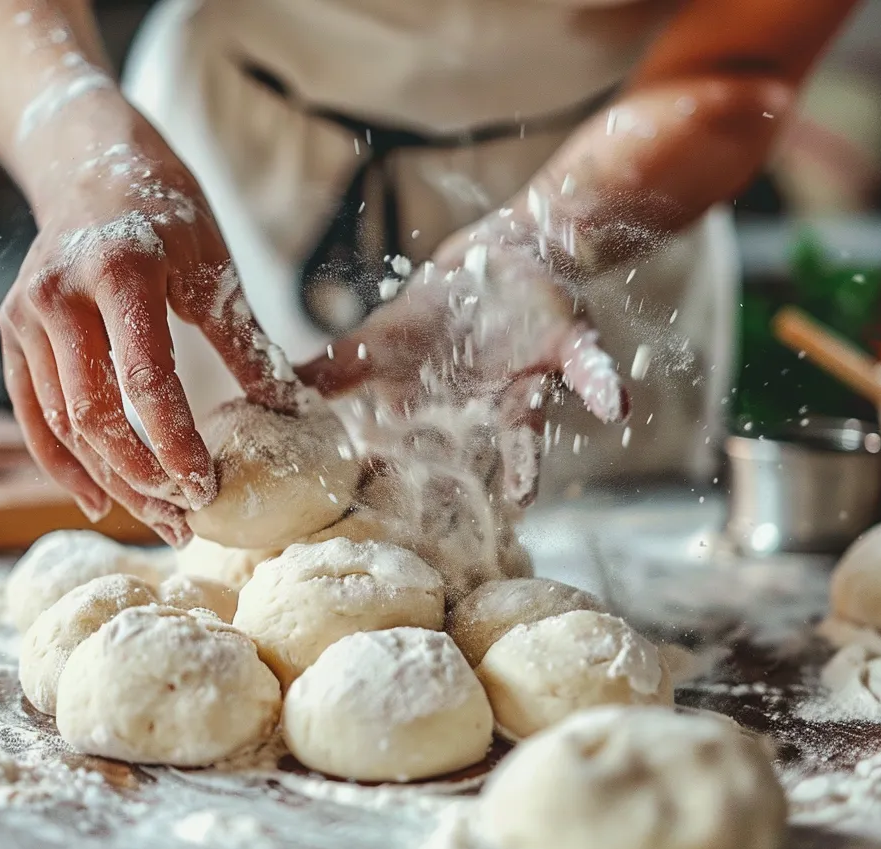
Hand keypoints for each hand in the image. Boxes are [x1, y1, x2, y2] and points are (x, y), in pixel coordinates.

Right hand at [0, 118, 299, 544]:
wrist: (92, 163)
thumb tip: (288, 408)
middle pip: (95, 415)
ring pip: (63, 424)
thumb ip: (245, 342)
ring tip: (158, 518)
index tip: (207, 488)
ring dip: (111, 480)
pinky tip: (98, 499)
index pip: (145, 382)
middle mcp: (59, 295)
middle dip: (144, 478)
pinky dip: (63, 462)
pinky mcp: (12, 332)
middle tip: (186, 519)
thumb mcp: (213, 268)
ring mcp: (25, 315)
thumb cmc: (165, 213)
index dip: (176, 445)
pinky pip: (32, 413)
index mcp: (118, 271)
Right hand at [297, 202, 627, 506]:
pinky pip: (584, 371)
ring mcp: (515, 392)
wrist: (501, 261)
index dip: (386, 500)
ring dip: (520, 465)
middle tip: (438, 556)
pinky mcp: (561, 360)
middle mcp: (472, 417)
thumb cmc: (437, 311)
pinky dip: (599, 385)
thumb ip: (331, 369)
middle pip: (461, 469)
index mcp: (425, 414)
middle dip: (450, 510)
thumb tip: (267, 392)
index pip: (401, 465)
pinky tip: (612, 406)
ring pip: (518, 435)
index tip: (368, 537)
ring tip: (519, 500)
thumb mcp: (376, 339)